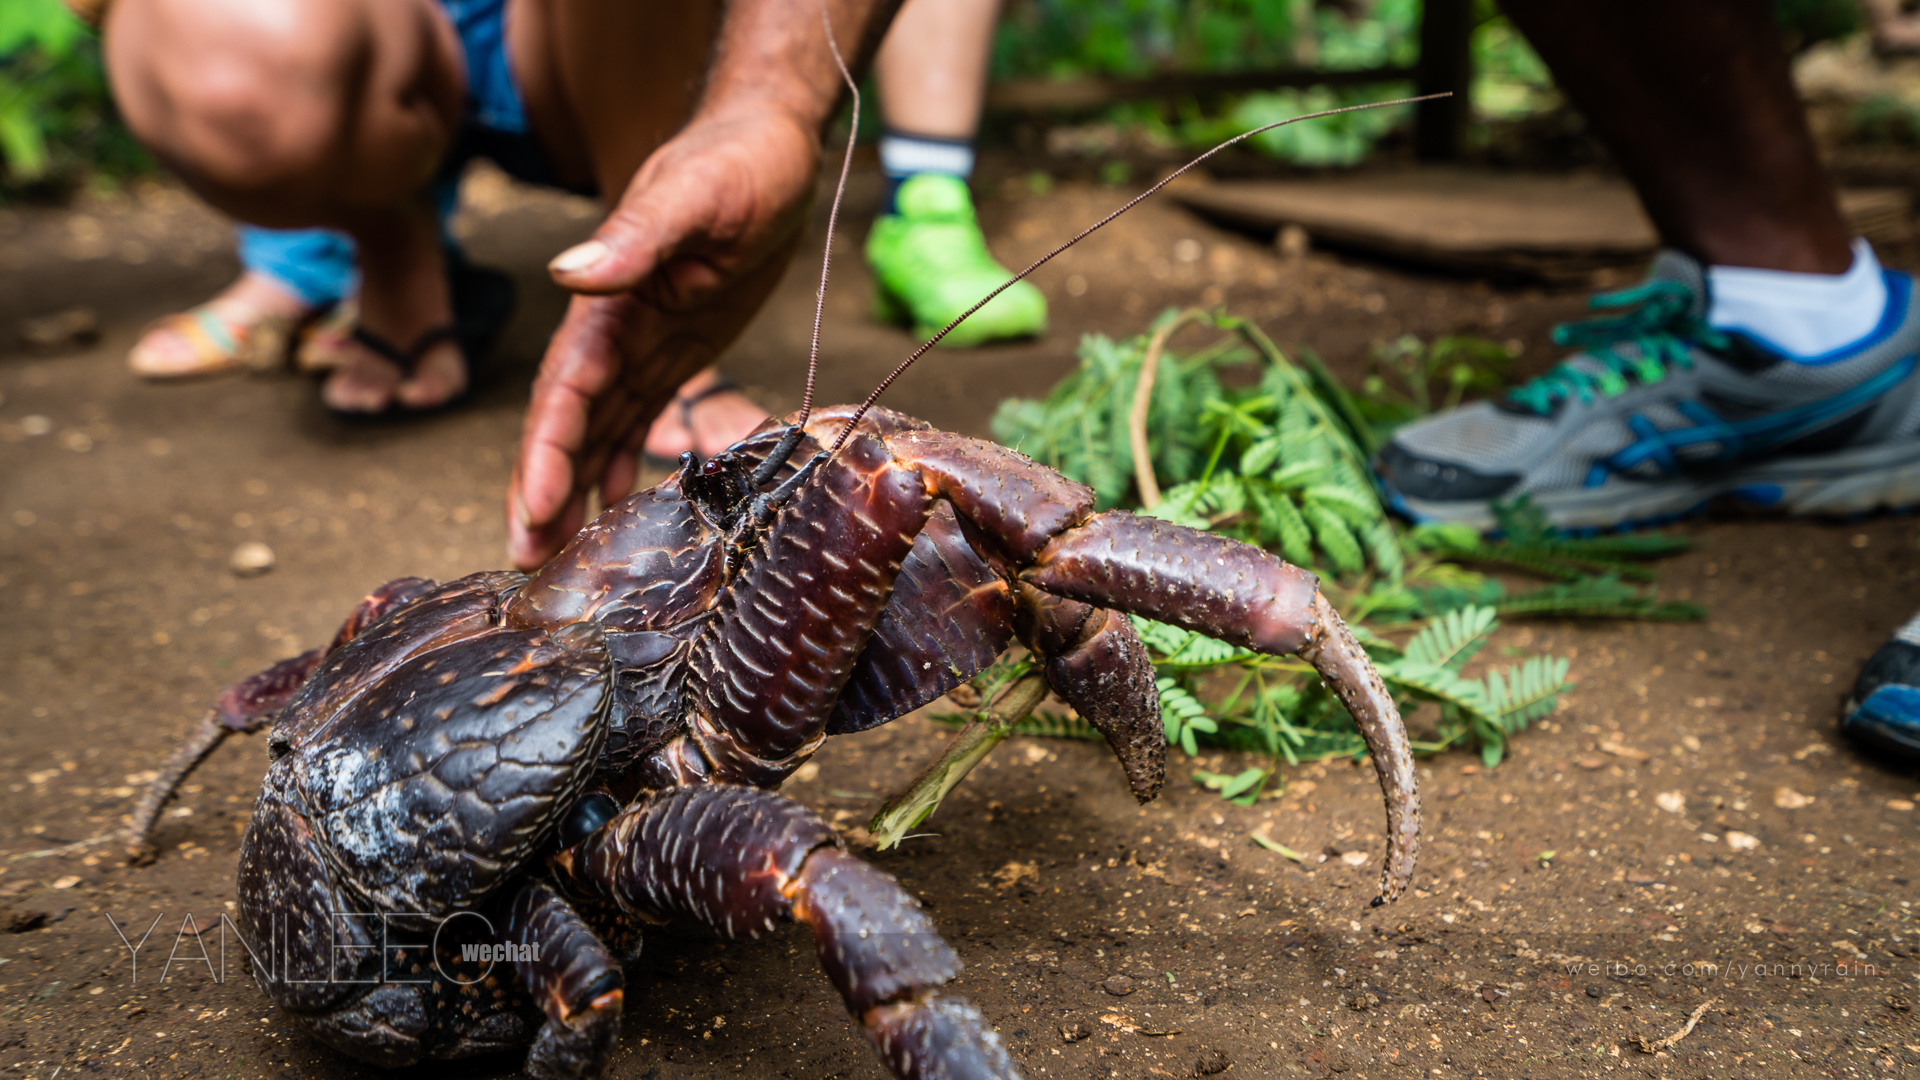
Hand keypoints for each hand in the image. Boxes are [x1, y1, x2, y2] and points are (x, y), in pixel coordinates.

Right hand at [508, 105, 816, 569]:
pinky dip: (619, 463)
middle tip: (526, 556)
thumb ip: (635, 237)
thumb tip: (569, 274)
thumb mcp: (694, 196)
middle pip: (567, 421)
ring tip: (554, 553)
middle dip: (543, 487)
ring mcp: (642, 342)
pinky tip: (610, 510)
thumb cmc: (738, 161)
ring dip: (573, 488)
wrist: (771, 143)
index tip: (534, 506)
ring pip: (596, 429)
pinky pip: (636, 416)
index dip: (547, 450)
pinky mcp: (674, 349)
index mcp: (608, 301)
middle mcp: (614, 329)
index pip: (565, 388)